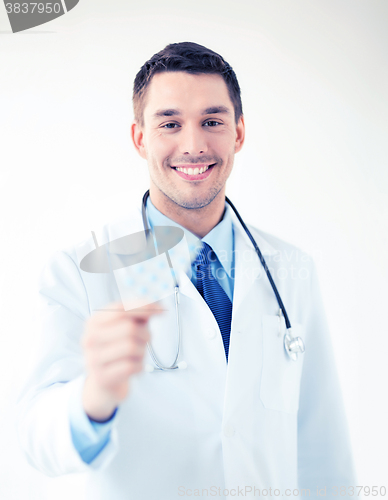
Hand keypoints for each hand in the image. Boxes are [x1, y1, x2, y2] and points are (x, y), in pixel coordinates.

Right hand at [81, 301, 162, 420]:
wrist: (105, 384)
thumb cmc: (118, 350)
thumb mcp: (125, 328)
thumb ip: (139, 314)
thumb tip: (158, 306)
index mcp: (94, 322)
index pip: (120, 309)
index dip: (143, 307)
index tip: (161, 310)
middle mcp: (89, 339)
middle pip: (129, 327)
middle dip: (145, 333)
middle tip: (147, 339)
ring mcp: (93, 359)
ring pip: (131, 347)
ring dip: (142, 351)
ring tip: (138, 354)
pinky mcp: (102, 378)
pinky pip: (132, 366)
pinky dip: (140, 366)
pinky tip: (134, 367)